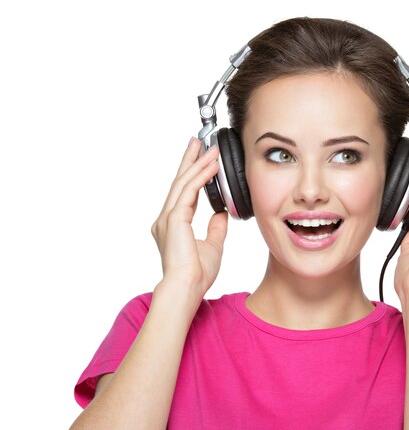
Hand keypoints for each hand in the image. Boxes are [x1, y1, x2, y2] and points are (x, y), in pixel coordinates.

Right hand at [151, 137, 227, 295]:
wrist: (187, 287)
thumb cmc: (196, 274)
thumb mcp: (213, 246)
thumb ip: (215, 229)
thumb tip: (221, 214)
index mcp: (173, 225)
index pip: (185, 193)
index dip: (194, 175)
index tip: (201, 160)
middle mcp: (166, 219)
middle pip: (180, 182)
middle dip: (190, 160)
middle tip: (198, 141)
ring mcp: (167, 218)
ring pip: (184, 183)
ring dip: (198, 164)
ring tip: (210, 148)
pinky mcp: (174, 219)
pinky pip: (189, 192)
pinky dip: (201, 177)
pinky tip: (211, 166)